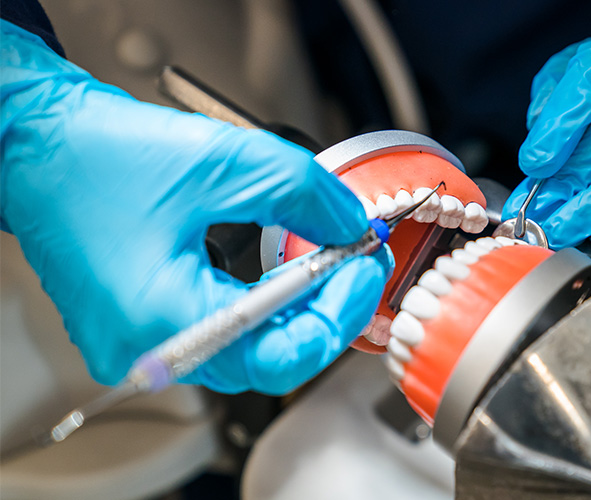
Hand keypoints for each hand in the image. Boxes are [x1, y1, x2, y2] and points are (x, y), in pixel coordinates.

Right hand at [0, 21, 386, 394]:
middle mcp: (150, 350)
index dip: (342, 311)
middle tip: (356, 261)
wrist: (36, 147)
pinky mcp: (142, 333)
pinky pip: (222, 336)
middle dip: (327, 308)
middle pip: (273, 357)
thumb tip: (349, 224)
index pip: (286, 354)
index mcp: (165, 318)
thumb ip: (304, 195)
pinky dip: (262, 307)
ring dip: (297, 308)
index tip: (365, 266)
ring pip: (250, 349)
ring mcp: (142, 348)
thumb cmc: (98, 155)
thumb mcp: (225, 161)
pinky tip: (283, 274)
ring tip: (327, 261)